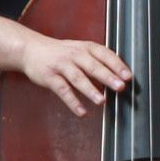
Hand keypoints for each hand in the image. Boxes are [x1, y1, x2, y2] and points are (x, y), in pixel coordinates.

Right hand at [17, 31, 131, 116]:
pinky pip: (62, 90)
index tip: (128, 76)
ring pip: (78, 78)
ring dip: (90, 90)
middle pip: (93, 66)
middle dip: (107, 77)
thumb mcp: (80, 51)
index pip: (104, 54)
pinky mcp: (50, 77)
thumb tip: (118, 79)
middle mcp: (74, 55)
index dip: (117, 65)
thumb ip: (97, 63)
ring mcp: (61, 66)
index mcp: (85, 48)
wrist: (31, 50)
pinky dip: (73, 102)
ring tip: (102, 101)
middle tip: (120, 87)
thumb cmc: (61, 53)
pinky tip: (82, 112)